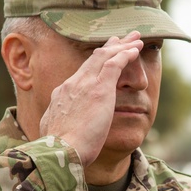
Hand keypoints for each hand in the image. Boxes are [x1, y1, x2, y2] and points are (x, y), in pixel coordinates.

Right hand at [39, 32, 144, 165]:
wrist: (60, 152)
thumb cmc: (59, 150)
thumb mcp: (54, 131)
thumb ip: (59, 123)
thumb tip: (57, 125)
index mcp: (62, 95)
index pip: (81, 73)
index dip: (94, 62)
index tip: (102, 55)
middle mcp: (72, 84)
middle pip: (93, 59)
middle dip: (109, 47)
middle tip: (120, 37)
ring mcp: (85, 85)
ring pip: (105, 57)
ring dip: (122, 46)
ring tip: (135, 38)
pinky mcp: (100, 89)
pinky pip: (115, 64)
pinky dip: (126, 54)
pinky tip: (136, 49)